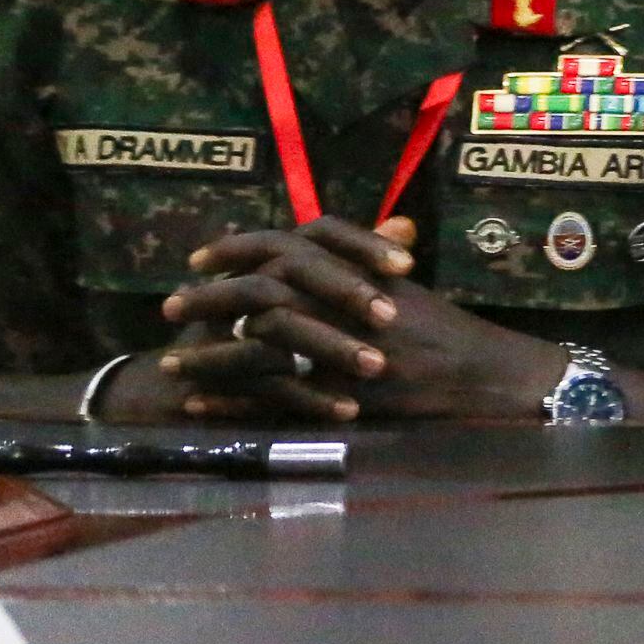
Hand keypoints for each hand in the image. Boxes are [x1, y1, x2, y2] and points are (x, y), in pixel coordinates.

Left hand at [162, 218, 567, 422]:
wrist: (472, 373)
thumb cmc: (437, 327)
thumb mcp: (398, 282)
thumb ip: (357, 257)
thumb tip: (313, 240)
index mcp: (352, 268)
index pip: (284, 243)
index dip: (236, 248)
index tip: (201, 258)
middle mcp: (339, 301)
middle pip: (256, 292)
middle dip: (206, 301)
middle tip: (171, 308)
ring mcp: (334, 348)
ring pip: (252, 348)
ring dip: (205, 357)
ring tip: (172, 364)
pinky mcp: (331, 393)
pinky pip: (267, 398)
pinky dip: (228, 401)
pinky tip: (199, 404)